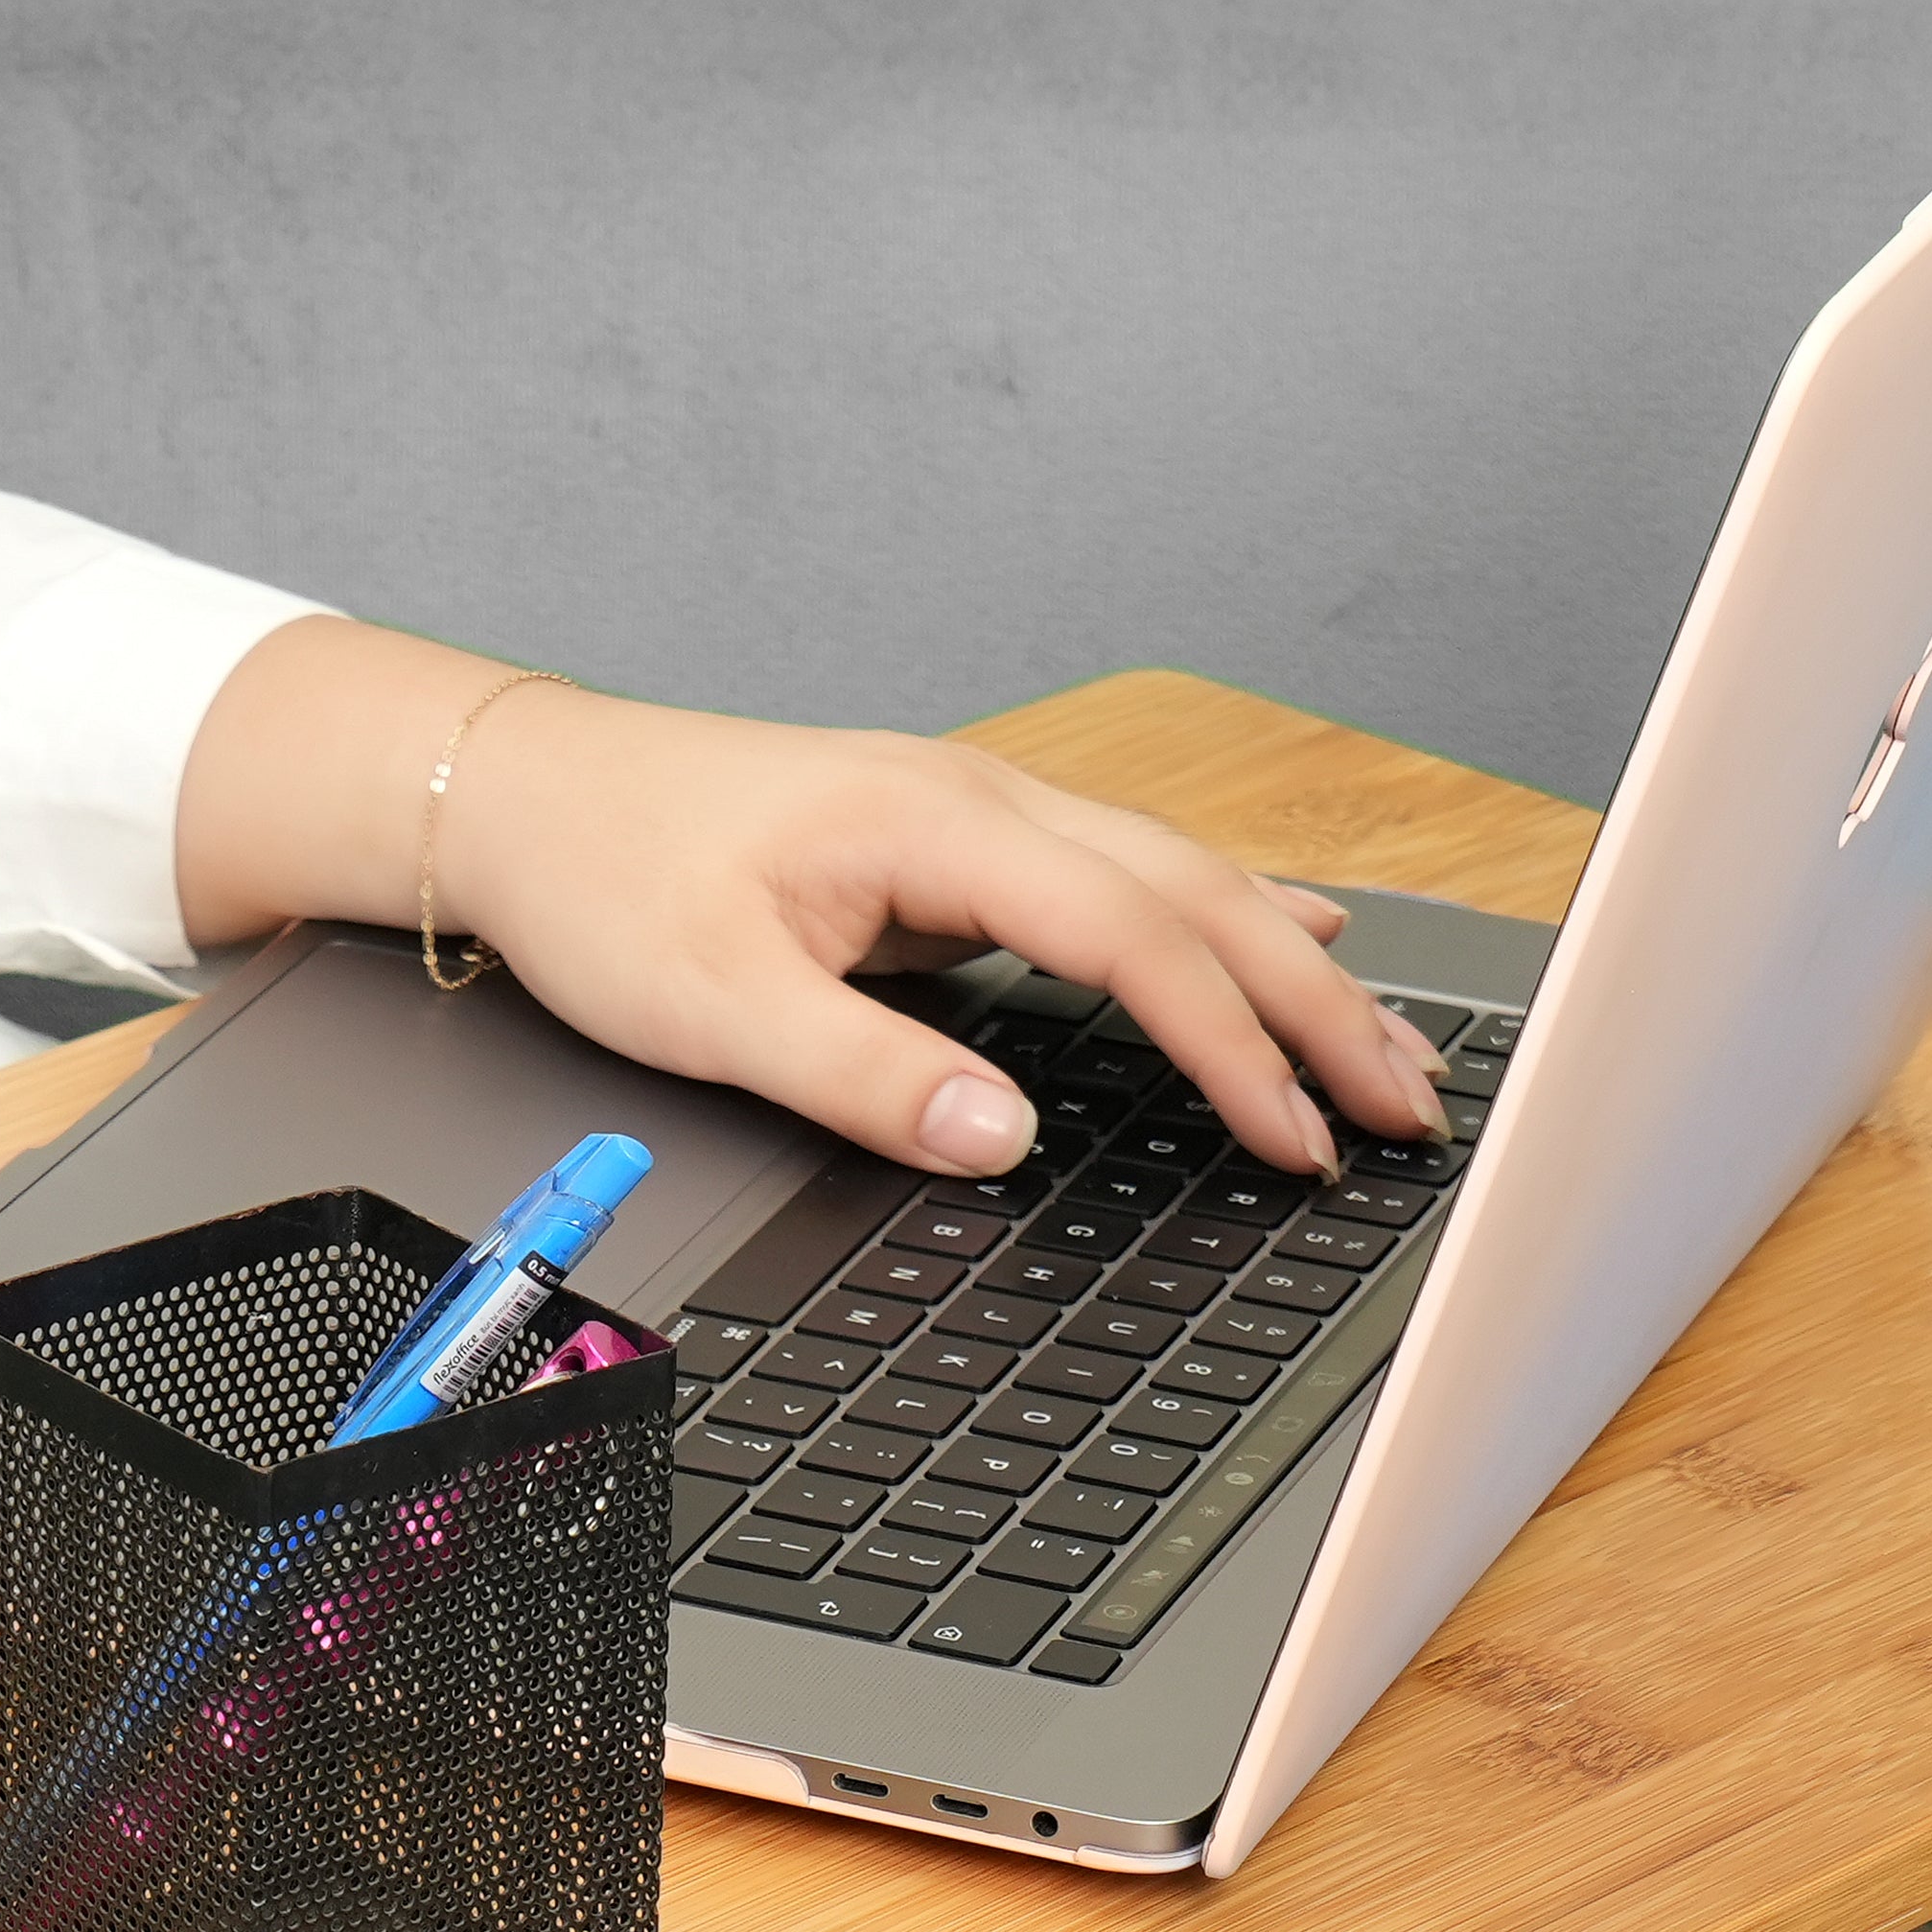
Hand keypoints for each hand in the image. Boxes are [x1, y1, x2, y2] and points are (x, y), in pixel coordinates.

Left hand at [172, 627, 1447, 1182]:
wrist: (519, 791)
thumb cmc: (604, 884)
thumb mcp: (715, 1006)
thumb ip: (865, 1074)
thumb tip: (998, 1136)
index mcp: (939, 830)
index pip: (1133, 943)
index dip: (1230, 1049)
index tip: (1295, 1140)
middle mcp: (983, 802)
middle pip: (1195, 903)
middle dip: (1316, 1012)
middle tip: (1412, 1107)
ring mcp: (980, 813)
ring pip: (1179, 882)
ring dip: (1289, 969)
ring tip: (1384, 1049)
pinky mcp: (960, 841)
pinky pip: (1130, 875)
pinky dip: (1223, 919)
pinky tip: (1286, 938)